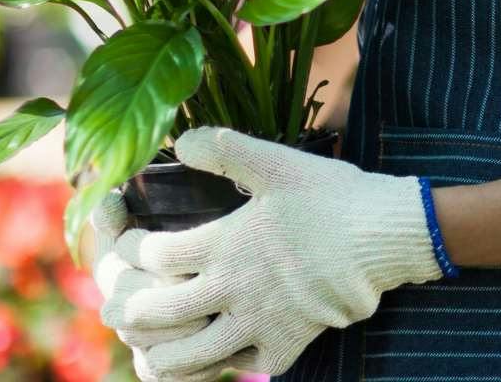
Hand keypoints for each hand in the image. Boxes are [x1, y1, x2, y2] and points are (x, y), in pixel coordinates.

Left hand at [104, 127, 443, 378]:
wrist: (387, 237)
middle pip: (155, 311)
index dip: (129, 248)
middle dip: (126, 309)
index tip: (129, 241)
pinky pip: (244, 366)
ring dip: (160, 353)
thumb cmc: (335, 196)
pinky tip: (221, 356)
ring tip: (150, 348)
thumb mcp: (280, 162)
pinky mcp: (287, 343)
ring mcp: (258, 322)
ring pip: (188, 356)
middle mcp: (232, 288)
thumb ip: (226, 149)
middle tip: (113, 305)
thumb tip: (180, 141)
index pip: (153, 254)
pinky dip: (226, 365)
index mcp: (226, 242)